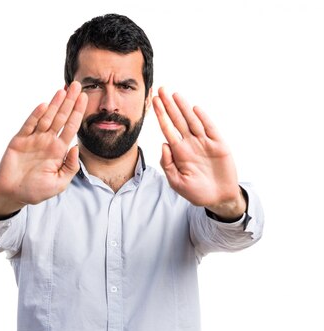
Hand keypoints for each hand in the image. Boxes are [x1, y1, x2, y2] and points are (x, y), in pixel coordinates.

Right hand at [0, 81, 87, 215]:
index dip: (78, 112)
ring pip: (46, 118)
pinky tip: (45, 105)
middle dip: (69, 102)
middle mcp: (47, 141)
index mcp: (58, 150)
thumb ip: (70, 166)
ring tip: (63, 90)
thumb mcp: (59, 183)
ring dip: (55, 104)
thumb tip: (76, 148)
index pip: (71, 127)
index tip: (85, 98)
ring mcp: (33, 139)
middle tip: (76, 85)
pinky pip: (29, 125)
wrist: (14, 194)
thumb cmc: (36, 190)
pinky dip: (36, 115)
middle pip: (61, 118)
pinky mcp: (19, 141)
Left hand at [153, 88, 245, 218]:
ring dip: (183, 108)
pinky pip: (210, 128)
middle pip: (178, 120)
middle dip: (169, 105)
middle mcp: (190, 144)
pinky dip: (203, 119)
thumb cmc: (196, 192)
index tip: (153, 102)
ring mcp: (204, 143)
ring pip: (192, 121)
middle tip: (160, 90)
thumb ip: (168, 165)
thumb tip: (163, 144)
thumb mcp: (177, 183)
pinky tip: (194, 109)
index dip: (161, 115)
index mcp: (179, 152)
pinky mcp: (218, 145)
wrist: (218, 198)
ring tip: (174, 95)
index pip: (167, 129)